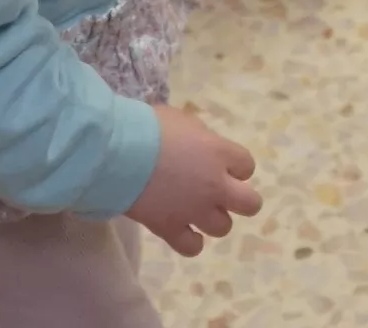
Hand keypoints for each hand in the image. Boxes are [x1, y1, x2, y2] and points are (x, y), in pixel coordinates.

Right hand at [124, 103, 259, 256]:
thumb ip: (200, 137)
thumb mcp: (182, 120)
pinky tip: (182, 231)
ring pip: (223, 227)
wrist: (117, 152)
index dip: (235, 165)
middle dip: (240, 199)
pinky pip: (192, 247)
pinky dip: (190, 241)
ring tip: (196, 210)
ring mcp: (195, 211)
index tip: (220, 162)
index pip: (246, 165)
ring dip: (213, 218)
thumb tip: (203, 147)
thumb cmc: (148, 127)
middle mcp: (215, 186)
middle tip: (221, 193)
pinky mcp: (171, 229)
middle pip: (250, 204)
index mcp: (220, 153)